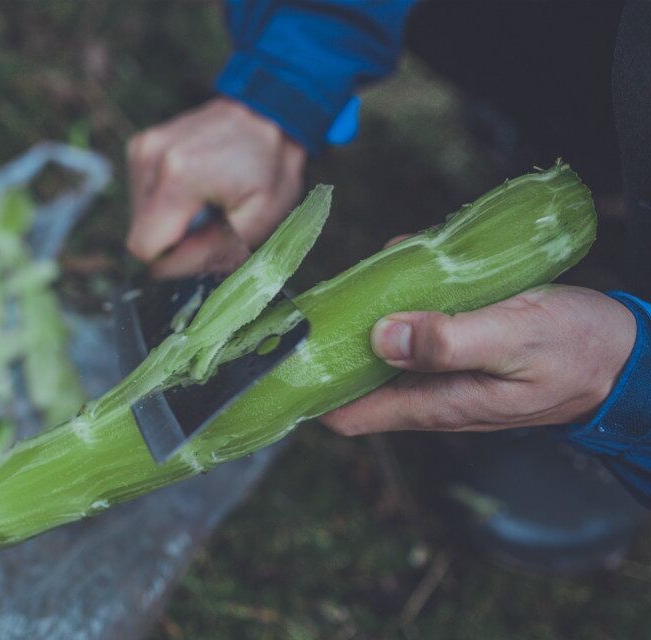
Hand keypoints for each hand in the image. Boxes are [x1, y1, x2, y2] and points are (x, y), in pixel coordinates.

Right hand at [126, 97, 305, 277]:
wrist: (269, 112)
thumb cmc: (271, 165)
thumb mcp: (258, 219)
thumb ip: (212, 251)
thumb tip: (168, 273)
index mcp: (178, 175)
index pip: (145, 247)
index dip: (173, 261)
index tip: (203, 248)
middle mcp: (150, 158)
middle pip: (141, 234)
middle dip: (175, 240)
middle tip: (212, 220)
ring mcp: (142, 148)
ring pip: (141, 218)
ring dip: (171, 221)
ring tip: (206, 199)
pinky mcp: (140, 146)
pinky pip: (144, 197)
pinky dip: (167, 202)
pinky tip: (195, 186)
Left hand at [322, 283, 636, 435]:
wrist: (625, 354)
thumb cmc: (574, 349)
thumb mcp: (513, 337)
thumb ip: (448, 340)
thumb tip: (380, 336)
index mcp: (433, 402)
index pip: (346, 414)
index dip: (308, 389)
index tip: (281, 353)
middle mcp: (426, 393)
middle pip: (353, 375)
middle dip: (333, 337)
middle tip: (328, 290)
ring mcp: (439, 372)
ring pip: (380, 344)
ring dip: (368, 308)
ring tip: (375, 266)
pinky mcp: (454, 348)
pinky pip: (411, 323)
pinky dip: (402, 296)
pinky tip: (409, 264)